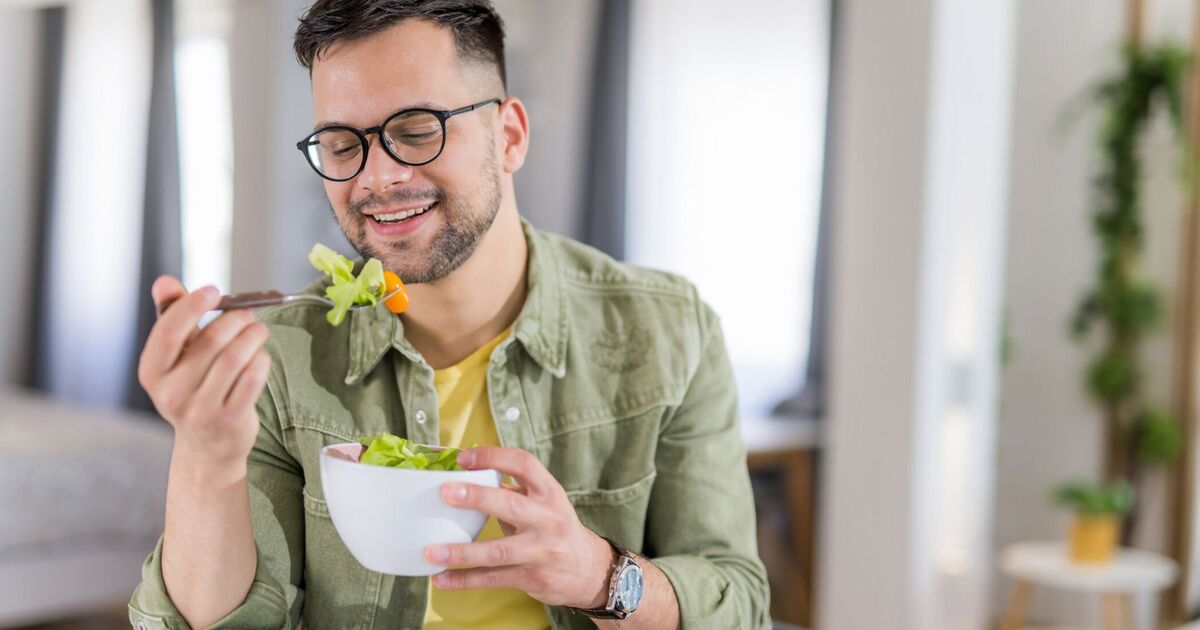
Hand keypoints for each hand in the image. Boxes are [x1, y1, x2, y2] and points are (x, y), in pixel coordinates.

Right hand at [138, 276, 270, 470]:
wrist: (206, 445)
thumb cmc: (191, 388)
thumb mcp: (176, 356)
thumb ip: (171, 316)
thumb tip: (164, 282)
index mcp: (152, 372)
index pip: (168, 332)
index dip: (192, 306)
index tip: (213, 291)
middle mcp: (171, 393)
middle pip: (211, 341)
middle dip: (235, 319)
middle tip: (248, 313)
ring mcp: (200, 409)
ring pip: (235, 358)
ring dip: (252, 336)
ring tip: (258, 330)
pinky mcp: (230, 419)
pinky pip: (252, 378)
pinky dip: (261, 360)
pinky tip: (260, 356)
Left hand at [425, 447, 615, 608]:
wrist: (589, 569)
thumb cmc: (555, 528)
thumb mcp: (543, 502)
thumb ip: (512, 490)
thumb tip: (465, 474)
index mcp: (549, 492)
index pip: (525, 464)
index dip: (494, 457)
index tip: (464, 457)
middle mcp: (548, 519)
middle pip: (512, 505)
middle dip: (478, 498)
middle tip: (446, 492)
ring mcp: (541, 551)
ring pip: (499, 551)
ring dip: (463, 552)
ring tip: (432, 551)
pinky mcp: (532, 578)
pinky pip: (494, 579)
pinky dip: (465, 580)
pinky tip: (441, 579)